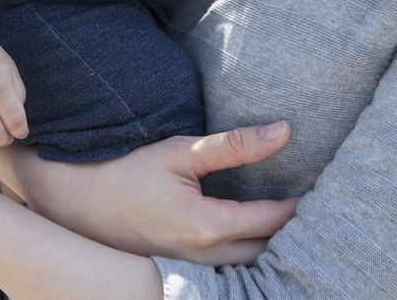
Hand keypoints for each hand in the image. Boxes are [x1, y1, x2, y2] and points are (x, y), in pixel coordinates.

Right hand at [0, 120, 299, 265]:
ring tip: (290, 216)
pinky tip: (250, 228)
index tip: (323, 186)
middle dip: (291, 231)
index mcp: (206, 225)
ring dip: (269, 242)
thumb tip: (284, 132)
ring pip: (245, 262)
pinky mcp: (177, 261)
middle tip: (315, 204)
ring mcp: (188, 263)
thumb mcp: (181, 150)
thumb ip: (234, 144)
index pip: (271, 220)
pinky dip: (246, 248)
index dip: (299, 205)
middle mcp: (202, 253)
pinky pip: (225, 263)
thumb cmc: (125, 168)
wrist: (74, 197)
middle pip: (264, 250)